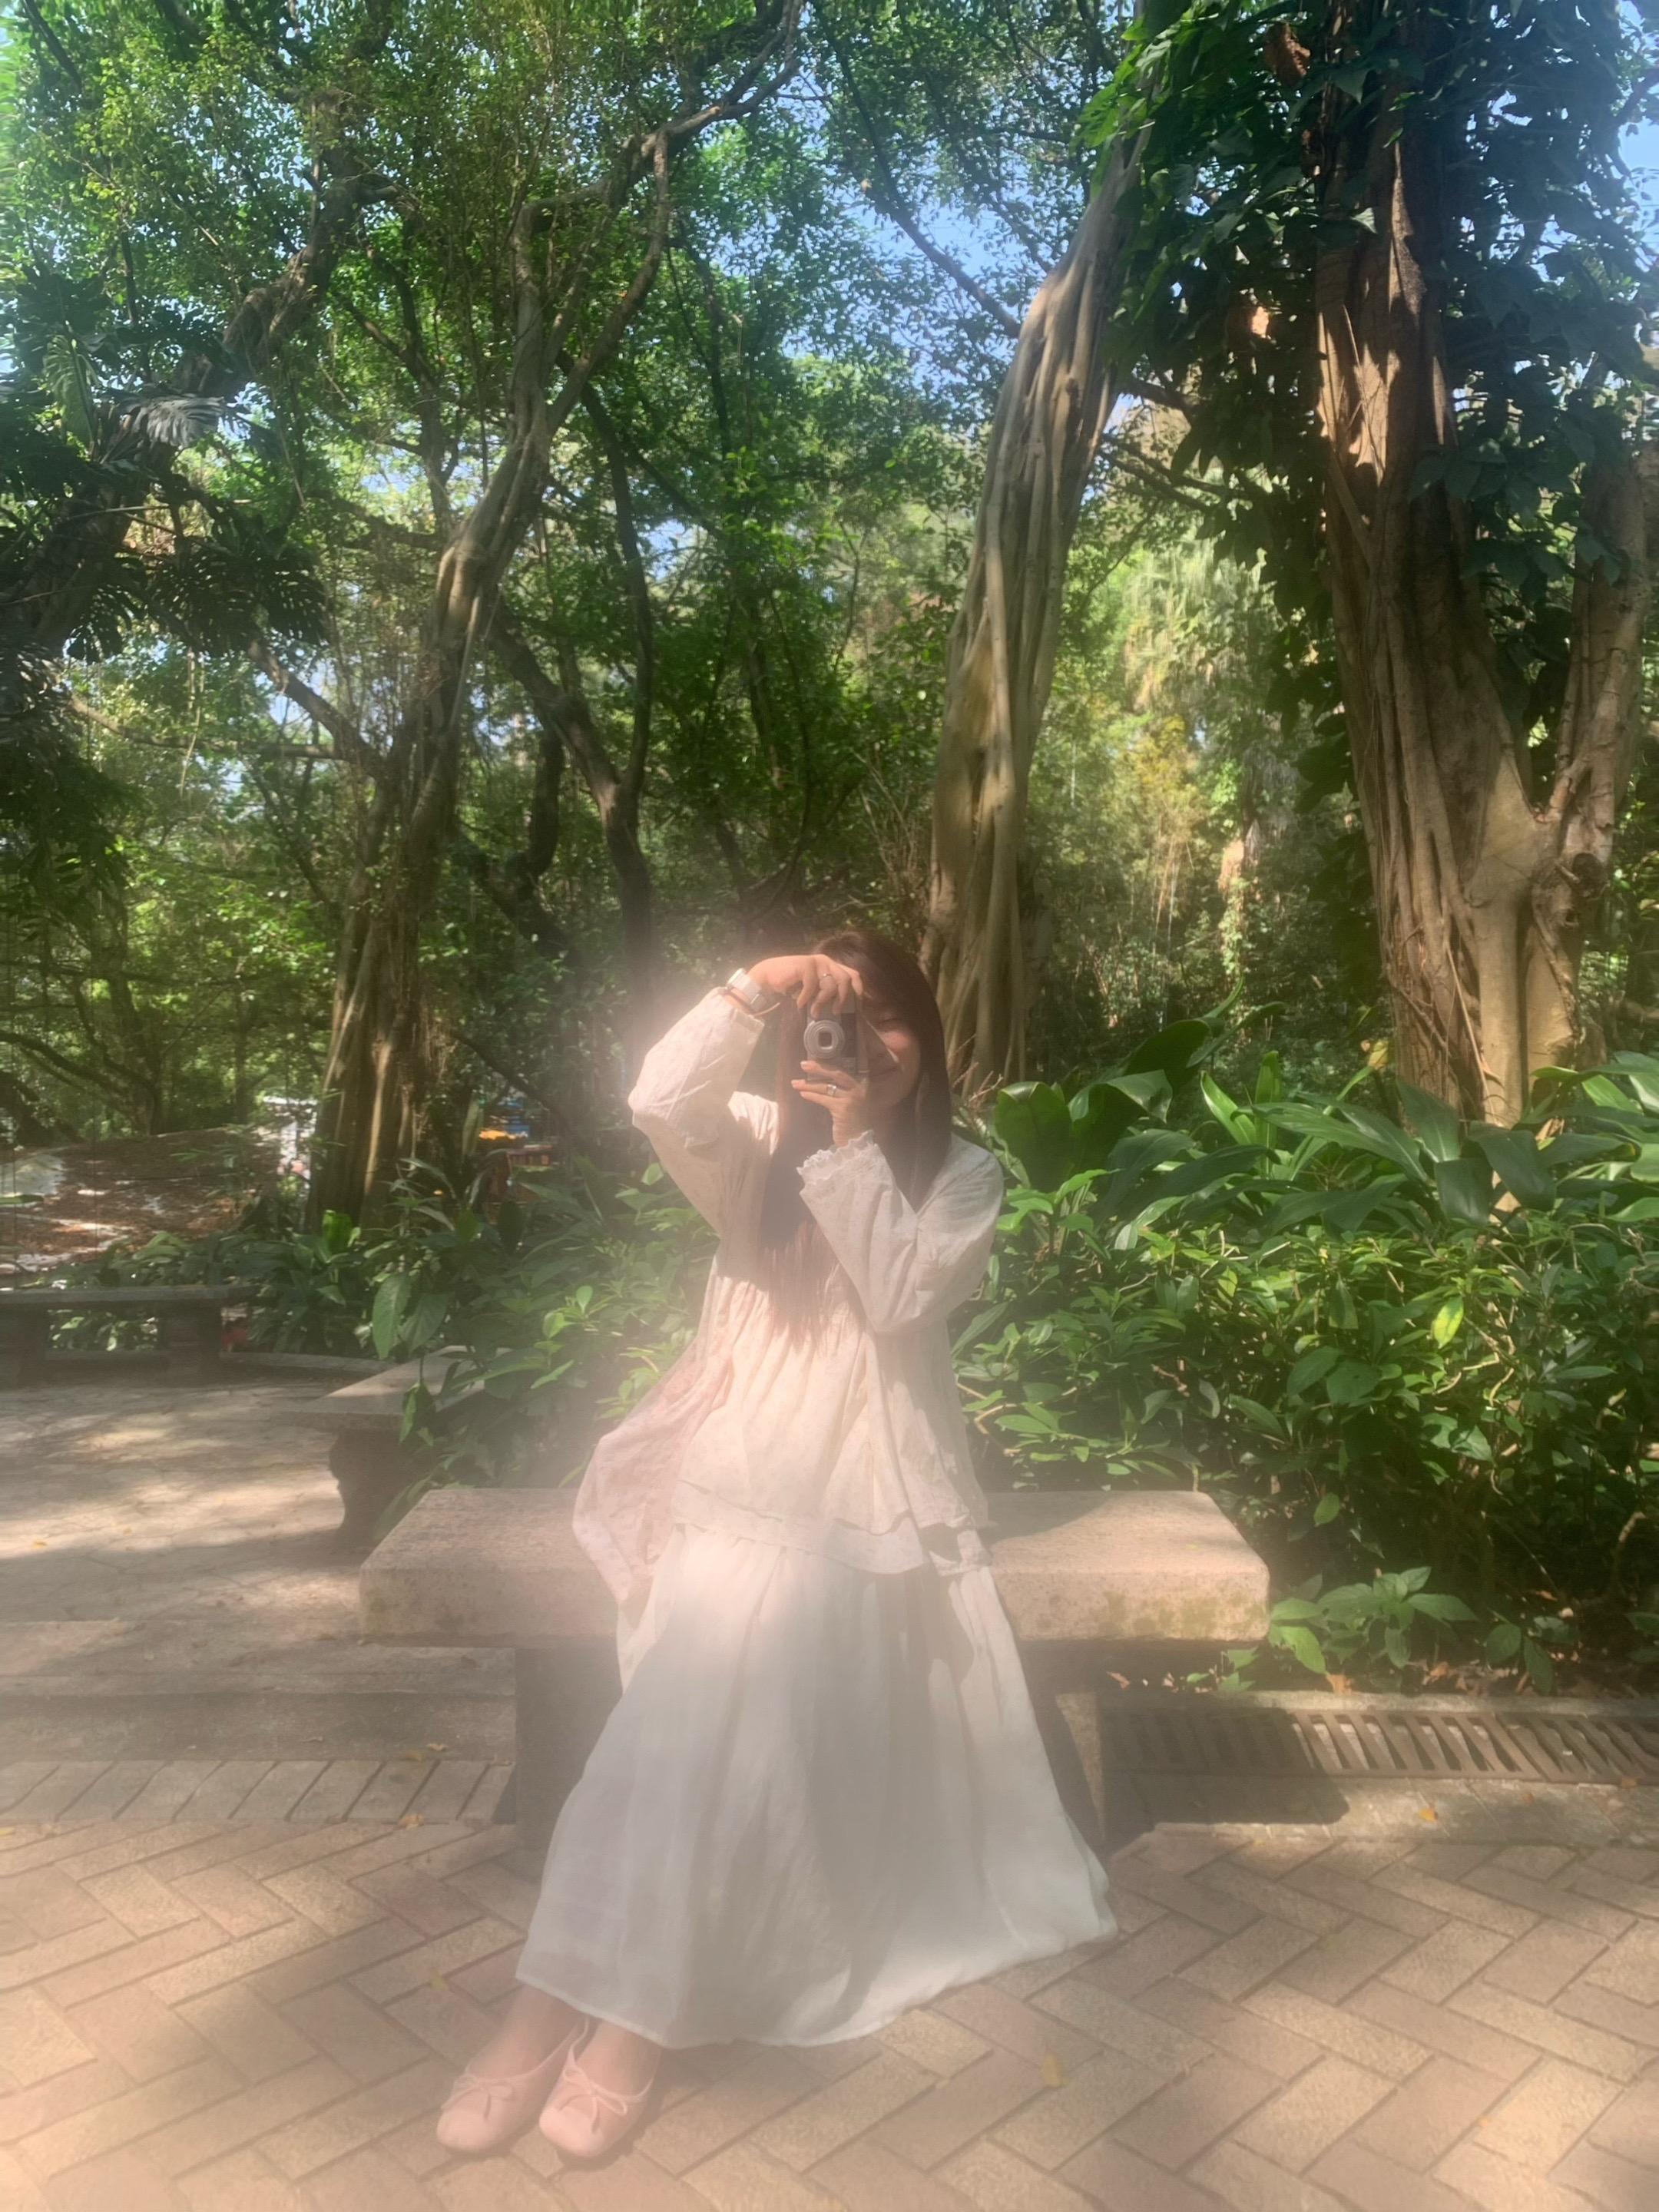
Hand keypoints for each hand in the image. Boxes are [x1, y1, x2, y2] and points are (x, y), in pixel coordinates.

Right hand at [745, 951, 863, 1017]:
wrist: (769, 976)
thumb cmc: (792, 984)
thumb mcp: (814, 988)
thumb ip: (826, 991)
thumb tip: (839, 1008)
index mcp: (831, 966)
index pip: (853, 974)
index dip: (857, 989)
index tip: (857, 1004)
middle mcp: (827, 961)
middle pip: (845, 980)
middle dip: (842, 998)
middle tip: (836, 1012)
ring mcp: (817, 962)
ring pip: (830, 986)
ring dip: (822, 1002)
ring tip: (814, 1011)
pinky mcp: (806, 965)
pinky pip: (812, 986)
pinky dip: (806, 998)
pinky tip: (800, 1002)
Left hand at [791, 1055, 874, 1145]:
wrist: (857, 1142)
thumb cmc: (852, 1121)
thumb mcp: (849, 1102)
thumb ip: (840, 1090)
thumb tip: (819, 1079)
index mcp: (861, 1084)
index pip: (842, 1070)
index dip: (827, 1065)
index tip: (813, 1060)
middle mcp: (859, 1089)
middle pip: (837, 1073)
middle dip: (819, 1068)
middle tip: (803, 1064)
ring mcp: (852, 1099)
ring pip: (827, 1087)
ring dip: (809, 1084)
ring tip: (795, 1083)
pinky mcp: (843, 1109)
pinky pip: (824, 1099)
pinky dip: (812, 1096)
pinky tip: (803, 1094)